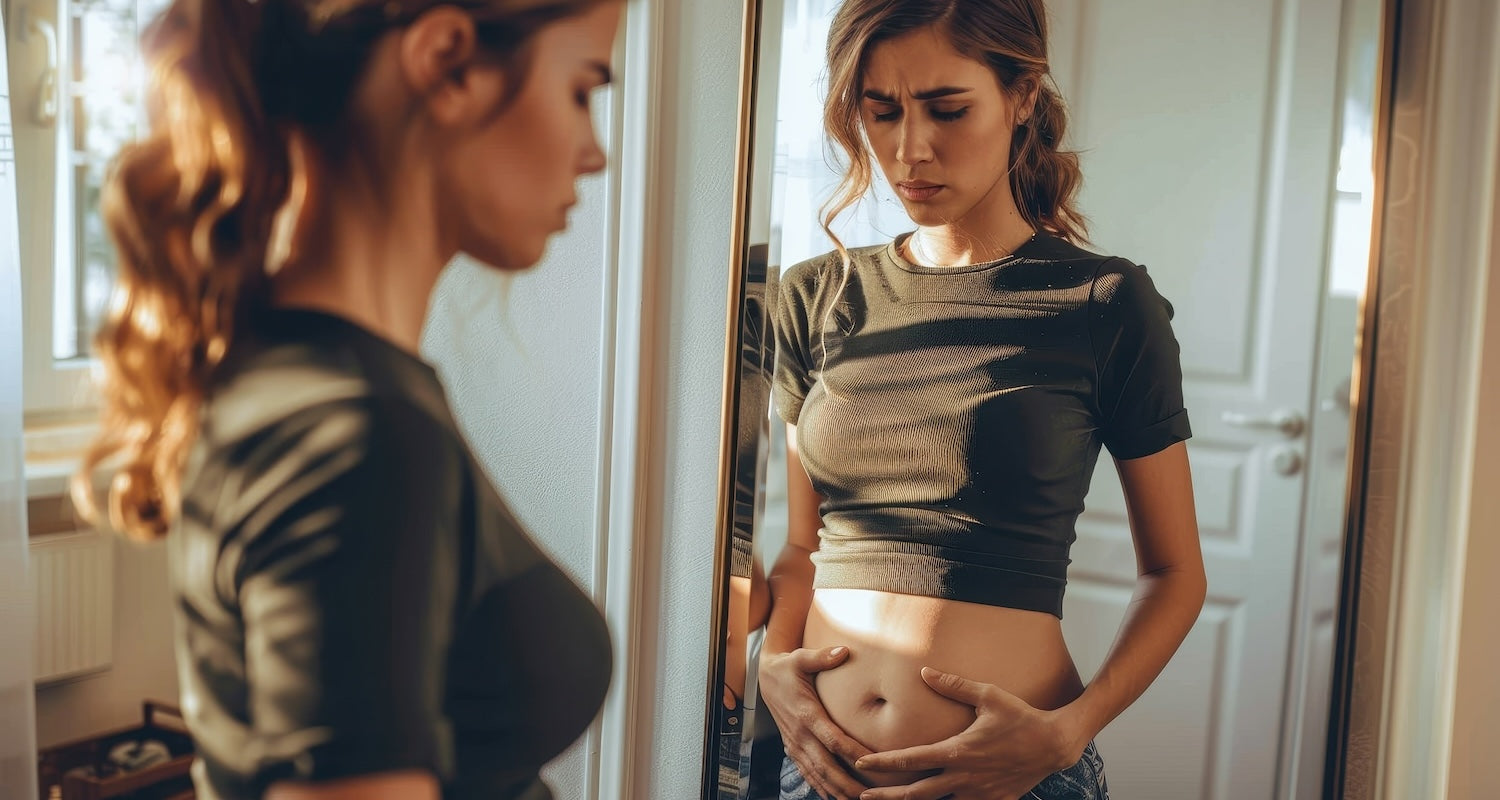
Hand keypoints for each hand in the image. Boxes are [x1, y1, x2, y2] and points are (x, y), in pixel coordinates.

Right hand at [758, 645, 872, 799]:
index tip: (873, 762)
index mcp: (806, 713)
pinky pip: (807, 773)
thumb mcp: (801, 658)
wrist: (764, 677)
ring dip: (837, 790)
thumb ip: (823, 656)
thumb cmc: (788, 667)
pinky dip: (821, 787)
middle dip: (848, 783)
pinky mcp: (793, 748)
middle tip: (871, 794)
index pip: (833, 739)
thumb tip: (843, 651)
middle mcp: (800, 734)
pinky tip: (834, 798)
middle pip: (827, 765)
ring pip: (817, 774)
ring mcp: (795, 744)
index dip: (853, 753)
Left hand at [854, 667, 1087, 799]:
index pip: (911, 760)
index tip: (860, 762)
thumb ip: (953, 685)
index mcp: (958, 751)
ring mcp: (978, 795)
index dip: (883, 763)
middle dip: (886, 796)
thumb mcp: (988, 695)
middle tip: (861, 796)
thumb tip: (924, 672)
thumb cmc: (1021, 716)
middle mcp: (963, 778)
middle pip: (916, 794)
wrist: (1055, 745)